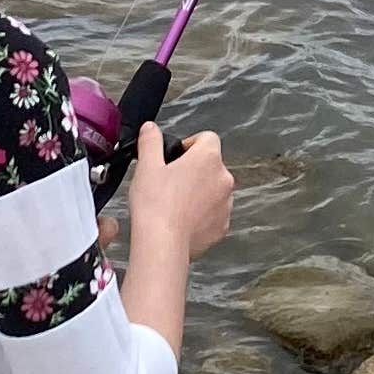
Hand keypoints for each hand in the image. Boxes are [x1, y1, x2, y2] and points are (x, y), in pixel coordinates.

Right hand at [131, 119, 233, 261]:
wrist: (163, 244)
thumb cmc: (156, 205)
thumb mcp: (146, 166)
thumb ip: (150, 141)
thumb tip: (151, 129)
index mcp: (208, 158)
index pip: (207, 138)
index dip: (189, 144)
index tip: (175, 157)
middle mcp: (223, 178)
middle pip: (211, 165)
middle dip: (193, 170)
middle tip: (170, 181)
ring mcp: (226, 204)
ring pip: (214, 190)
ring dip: (199, 192)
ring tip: (174, 203)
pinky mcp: (223, 226)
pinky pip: (214, 213)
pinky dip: (201, 214)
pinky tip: (181, 219)